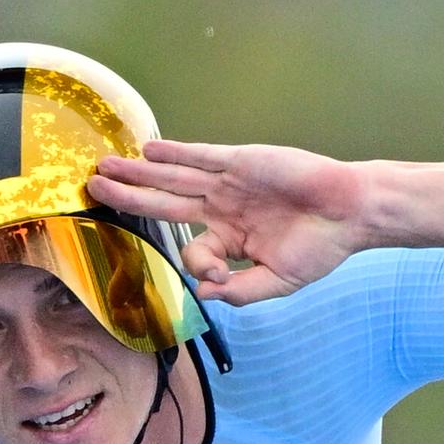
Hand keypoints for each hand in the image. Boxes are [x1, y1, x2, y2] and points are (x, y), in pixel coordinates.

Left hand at [88, 137, 368, 306]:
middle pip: (165, 204)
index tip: (217, 274)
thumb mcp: (276, 281)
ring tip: (105, 168)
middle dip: (128, 198)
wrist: (349, 214)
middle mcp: (223, 209)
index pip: (194, 252)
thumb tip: (202, 293)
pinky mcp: (241, 162)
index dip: (197, 265)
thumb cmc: (319, 248)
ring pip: (173, 179)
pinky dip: (174, 154)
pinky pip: (200, 157)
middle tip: (94, 191)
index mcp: (231, 240)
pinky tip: (148, 151)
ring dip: (138, 173)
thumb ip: (239, 290)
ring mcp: (229, 184)